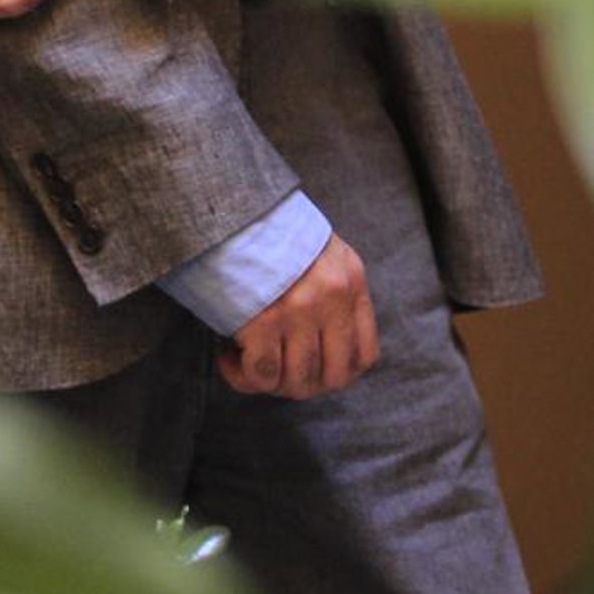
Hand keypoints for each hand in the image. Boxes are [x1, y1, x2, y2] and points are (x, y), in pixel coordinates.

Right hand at [218, 235, 380, 398]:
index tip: (311, 370)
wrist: (229, 207)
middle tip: (276, 372)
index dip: (338, 375)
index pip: (365, 355)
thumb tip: (324, 342)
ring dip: (269, 383)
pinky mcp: (264, 321)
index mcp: (350, 280)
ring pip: (296, 381)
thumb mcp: (320, 251)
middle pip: (331, 378)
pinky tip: (228, 356)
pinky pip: (261, 375)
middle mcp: (332, 299)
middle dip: (301, 386)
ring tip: (246, 362)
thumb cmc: (266, 230)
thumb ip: (332, 290)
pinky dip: (242, 377)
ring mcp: (300, 311)